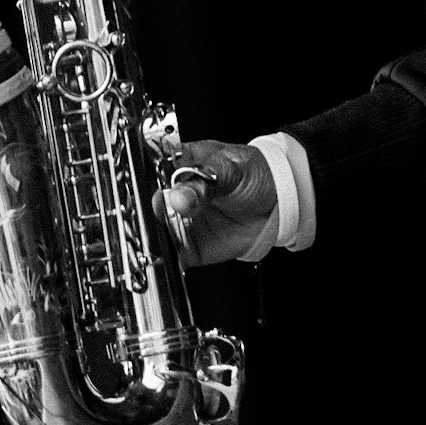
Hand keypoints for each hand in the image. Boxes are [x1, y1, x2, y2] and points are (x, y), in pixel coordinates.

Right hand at [158, 139, 276, 266]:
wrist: (281, 202)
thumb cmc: (256, 173)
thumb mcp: (230, 169)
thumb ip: (204, 182)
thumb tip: (179, 196)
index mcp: (182, 165)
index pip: (152, 170)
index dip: (144, 179)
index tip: (147, 186)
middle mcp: (177, 194)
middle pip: (150, 204)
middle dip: (149, 211)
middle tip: (159, 211)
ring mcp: (182, 221)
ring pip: (156, 231)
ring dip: (154, 236)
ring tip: (163, 233)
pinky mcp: (192, 247)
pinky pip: (173, 256)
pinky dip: (167, 259)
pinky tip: (169, 255)